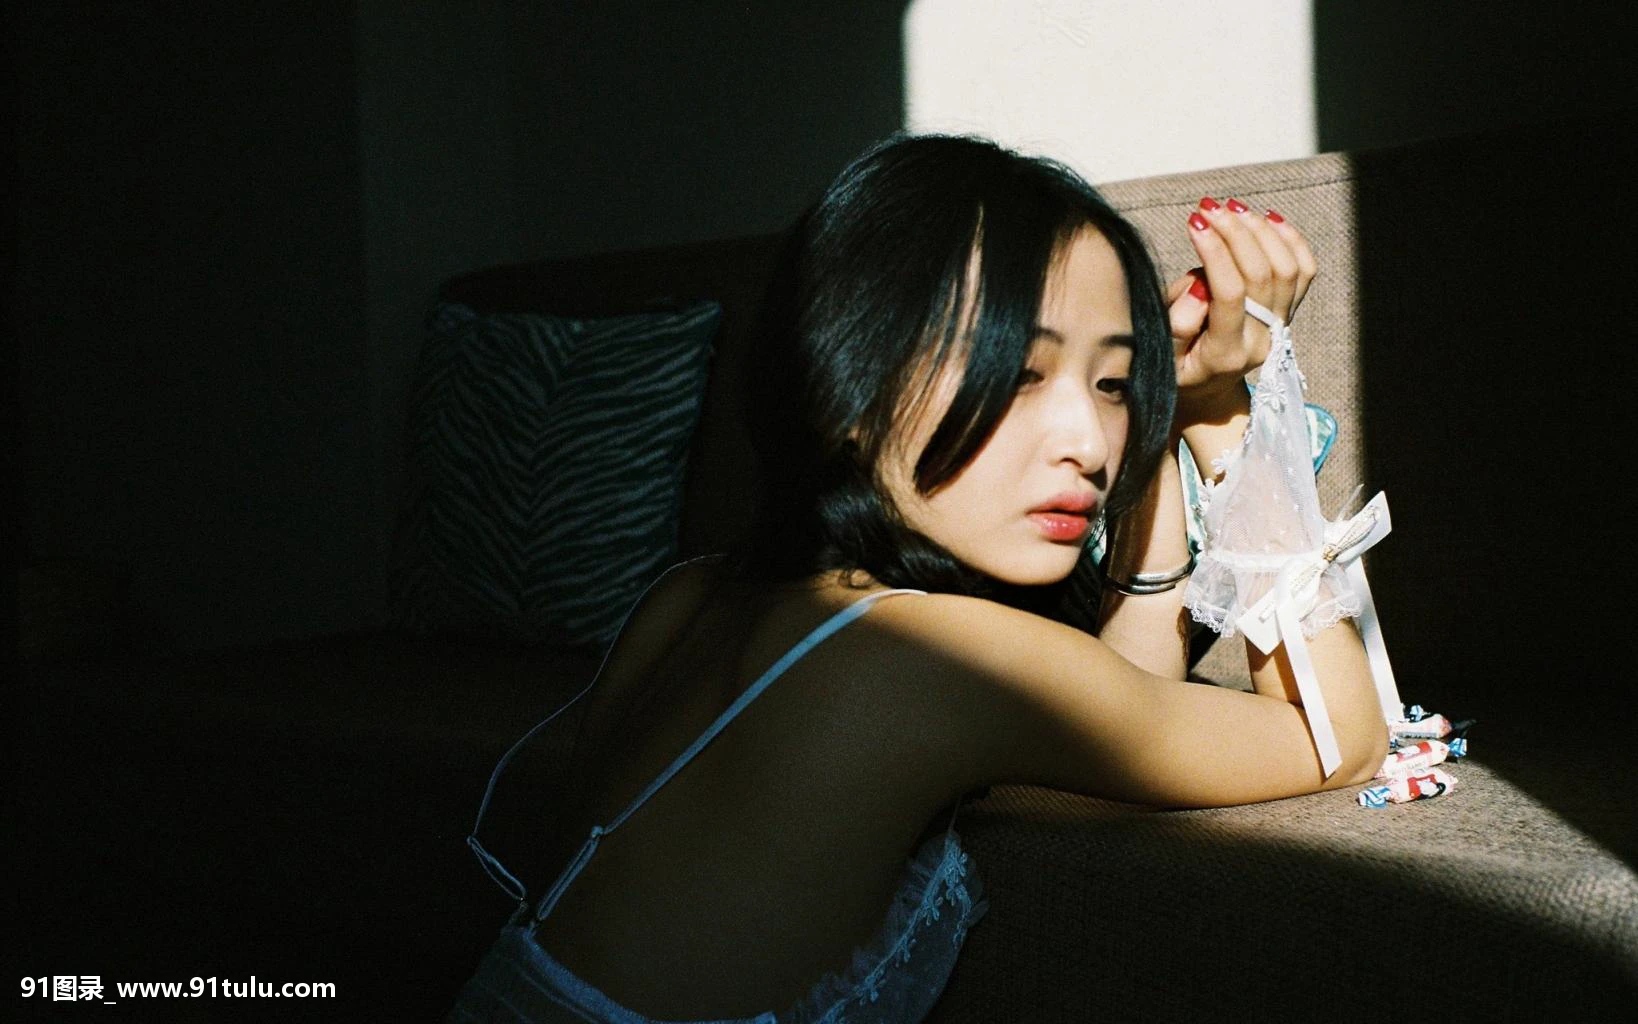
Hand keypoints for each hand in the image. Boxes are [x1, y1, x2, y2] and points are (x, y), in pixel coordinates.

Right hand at [1165, 199, 1316, 425]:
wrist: (1209, 389)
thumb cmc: (1178, 369)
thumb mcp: (1162, 355)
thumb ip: (1177, 322)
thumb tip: (1201, 284)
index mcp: (1227, 353)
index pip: (1231, 294)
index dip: (1215, 253)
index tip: (1194, 223)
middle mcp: (1263, 340)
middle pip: (1263, 274)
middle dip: (1235, 232)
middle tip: (1208, 207)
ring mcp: (1280, 326)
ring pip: (1288, 268)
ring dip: (1260, 231)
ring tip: (1232, 209)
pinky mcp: (1288, 312)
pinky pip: (1303, 271)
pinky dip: (1290, 239)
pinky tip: (1267, 218)